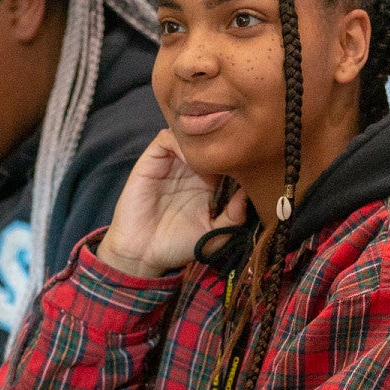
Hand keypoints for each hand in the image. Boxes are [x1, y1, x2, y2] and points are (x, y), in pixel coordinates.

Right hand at [96, 129, 248, 278]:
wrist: (143, 253)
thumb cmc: (178, 245)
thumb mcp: (214, 235)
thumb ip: (233, 218)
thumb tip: (246, 194)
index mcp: (209, 184)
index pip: (225, 158)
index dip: (236, 154)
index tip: (246, 157)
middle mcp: (191, 169)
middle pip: (208, 141)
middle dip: (220, 139)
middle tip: (230, 145)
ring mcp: (171, 163)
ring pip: (188, 136)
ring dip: (200, 138)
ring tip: (210, 151)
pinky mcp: (152, 160)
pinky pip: (165, 138)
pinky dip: (178, 140)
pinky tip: (190, 155)